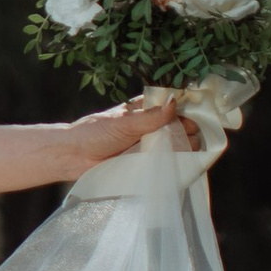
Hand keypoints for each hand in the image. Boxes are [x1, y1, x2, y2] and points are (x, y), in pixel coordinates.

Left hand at [70, 89, 193, 172]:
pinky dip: (176, 165)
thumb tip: (174, 102)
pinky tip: (184, 167)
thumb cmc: (93, 134)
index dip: (187, 111)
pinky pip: (165, 164)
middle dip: (189, 132)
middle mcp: (150, 127)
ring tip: (188, 154)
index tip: (198, 118)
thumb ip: (150, 116)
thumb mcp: (123, 123)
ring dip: (185, 149)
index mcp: (145, 110)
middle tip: (191, 139)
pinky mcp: (145, 165)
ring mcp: (149, 147)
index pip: (174, 107)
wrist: (72, 158)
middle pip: (180, 128)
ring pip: (176, 146)